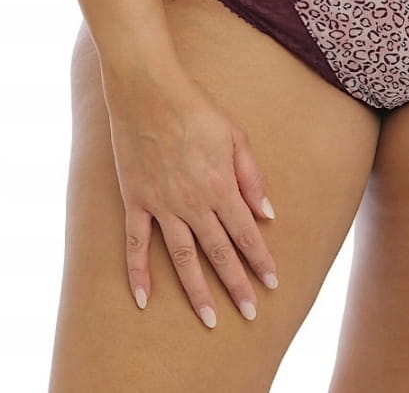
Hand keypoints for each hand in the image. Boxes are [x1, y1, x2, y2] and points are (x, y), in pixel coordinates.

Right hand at [102, 62, 279, 326]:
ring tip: (209, 319)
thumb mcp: (235, 134)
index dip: (260, 260)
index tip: (272, 284)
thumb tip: (267, 213)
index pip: (246, 233)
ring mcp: (162, 204)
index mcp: (221, 186)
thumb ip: (251, 177)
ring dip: (197, 291)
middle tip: (249, 314)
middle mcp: (193, 203)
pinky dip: (139, 273)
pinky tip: (145, 299)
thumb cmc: (196, 107)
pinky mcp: (136, 200)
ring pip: (182, 258)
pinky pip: (136, 244)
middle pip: (218, 253)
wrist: (148, 90)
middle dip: (236, 286)